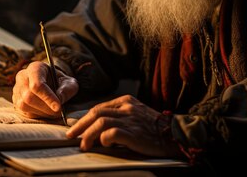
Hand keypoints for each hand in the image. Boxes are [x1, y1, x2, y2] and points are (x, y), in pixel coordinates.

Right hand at [12, 61, 78, 118]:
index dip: (47, 97)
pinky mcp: (16, 101)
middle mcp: (22, 77)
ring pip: (24, 105)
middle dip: (45, 107)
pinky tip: (46, 111)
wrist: (52, 84)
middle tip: (59, 112)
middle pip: (29, 96)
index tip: (58, 107)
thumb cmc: (60, 82)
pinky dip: (37, 115)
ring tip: (53, 111)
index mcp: (35, 68)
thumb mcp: (69, 83)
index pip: (37, 84)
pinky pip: (23, 112)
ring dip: (41, 112)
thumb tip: (60, 99)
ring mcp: (17, 89)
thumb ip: (67, 89)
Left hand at [66, 95, 181, 157]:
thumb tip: (97, 129)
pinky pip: (110, 133)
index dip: (85, 118)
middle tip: (71, 135)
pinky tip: (103, 145)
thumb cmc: (155, 129)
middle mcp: (127, 108)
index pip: (99, 107)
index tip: (75, 127)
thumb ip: (120, 117)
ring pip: (100, 121)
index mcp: (127, 101)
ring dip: (88, 134)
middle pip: (95, 112)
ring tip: (84, 145)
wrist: (175, 135)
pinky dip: (103, 139)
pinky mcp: (133, 132)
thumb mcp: (137, 115)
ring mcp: (130, 119)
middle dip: (80, 125)